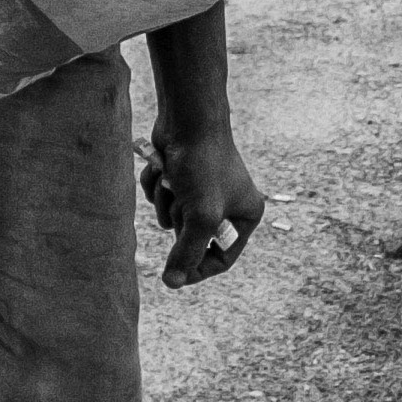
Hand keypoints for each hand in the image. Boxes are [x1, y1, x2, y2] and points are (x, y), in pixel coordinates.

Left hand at [141, 123, 265, 289]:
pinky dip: (156, 187)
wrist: (187, 118)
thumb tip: (173, 283)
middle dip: (179, 222)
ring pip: (172, 218)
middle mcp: (227, 204)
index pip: (222, 257)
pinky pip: (161, 198)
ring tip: (173, 182)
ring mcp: (203, 190)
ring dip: (165, 203)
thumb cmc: (202, 165)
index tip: (174, 276)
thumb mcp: (200, 215)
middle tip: (182, 203)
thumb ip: (187, 252)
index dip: (198, 269)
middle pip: (193, 238)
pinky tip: (163, 168)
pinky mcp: (181, 178)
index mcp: (245, 215)